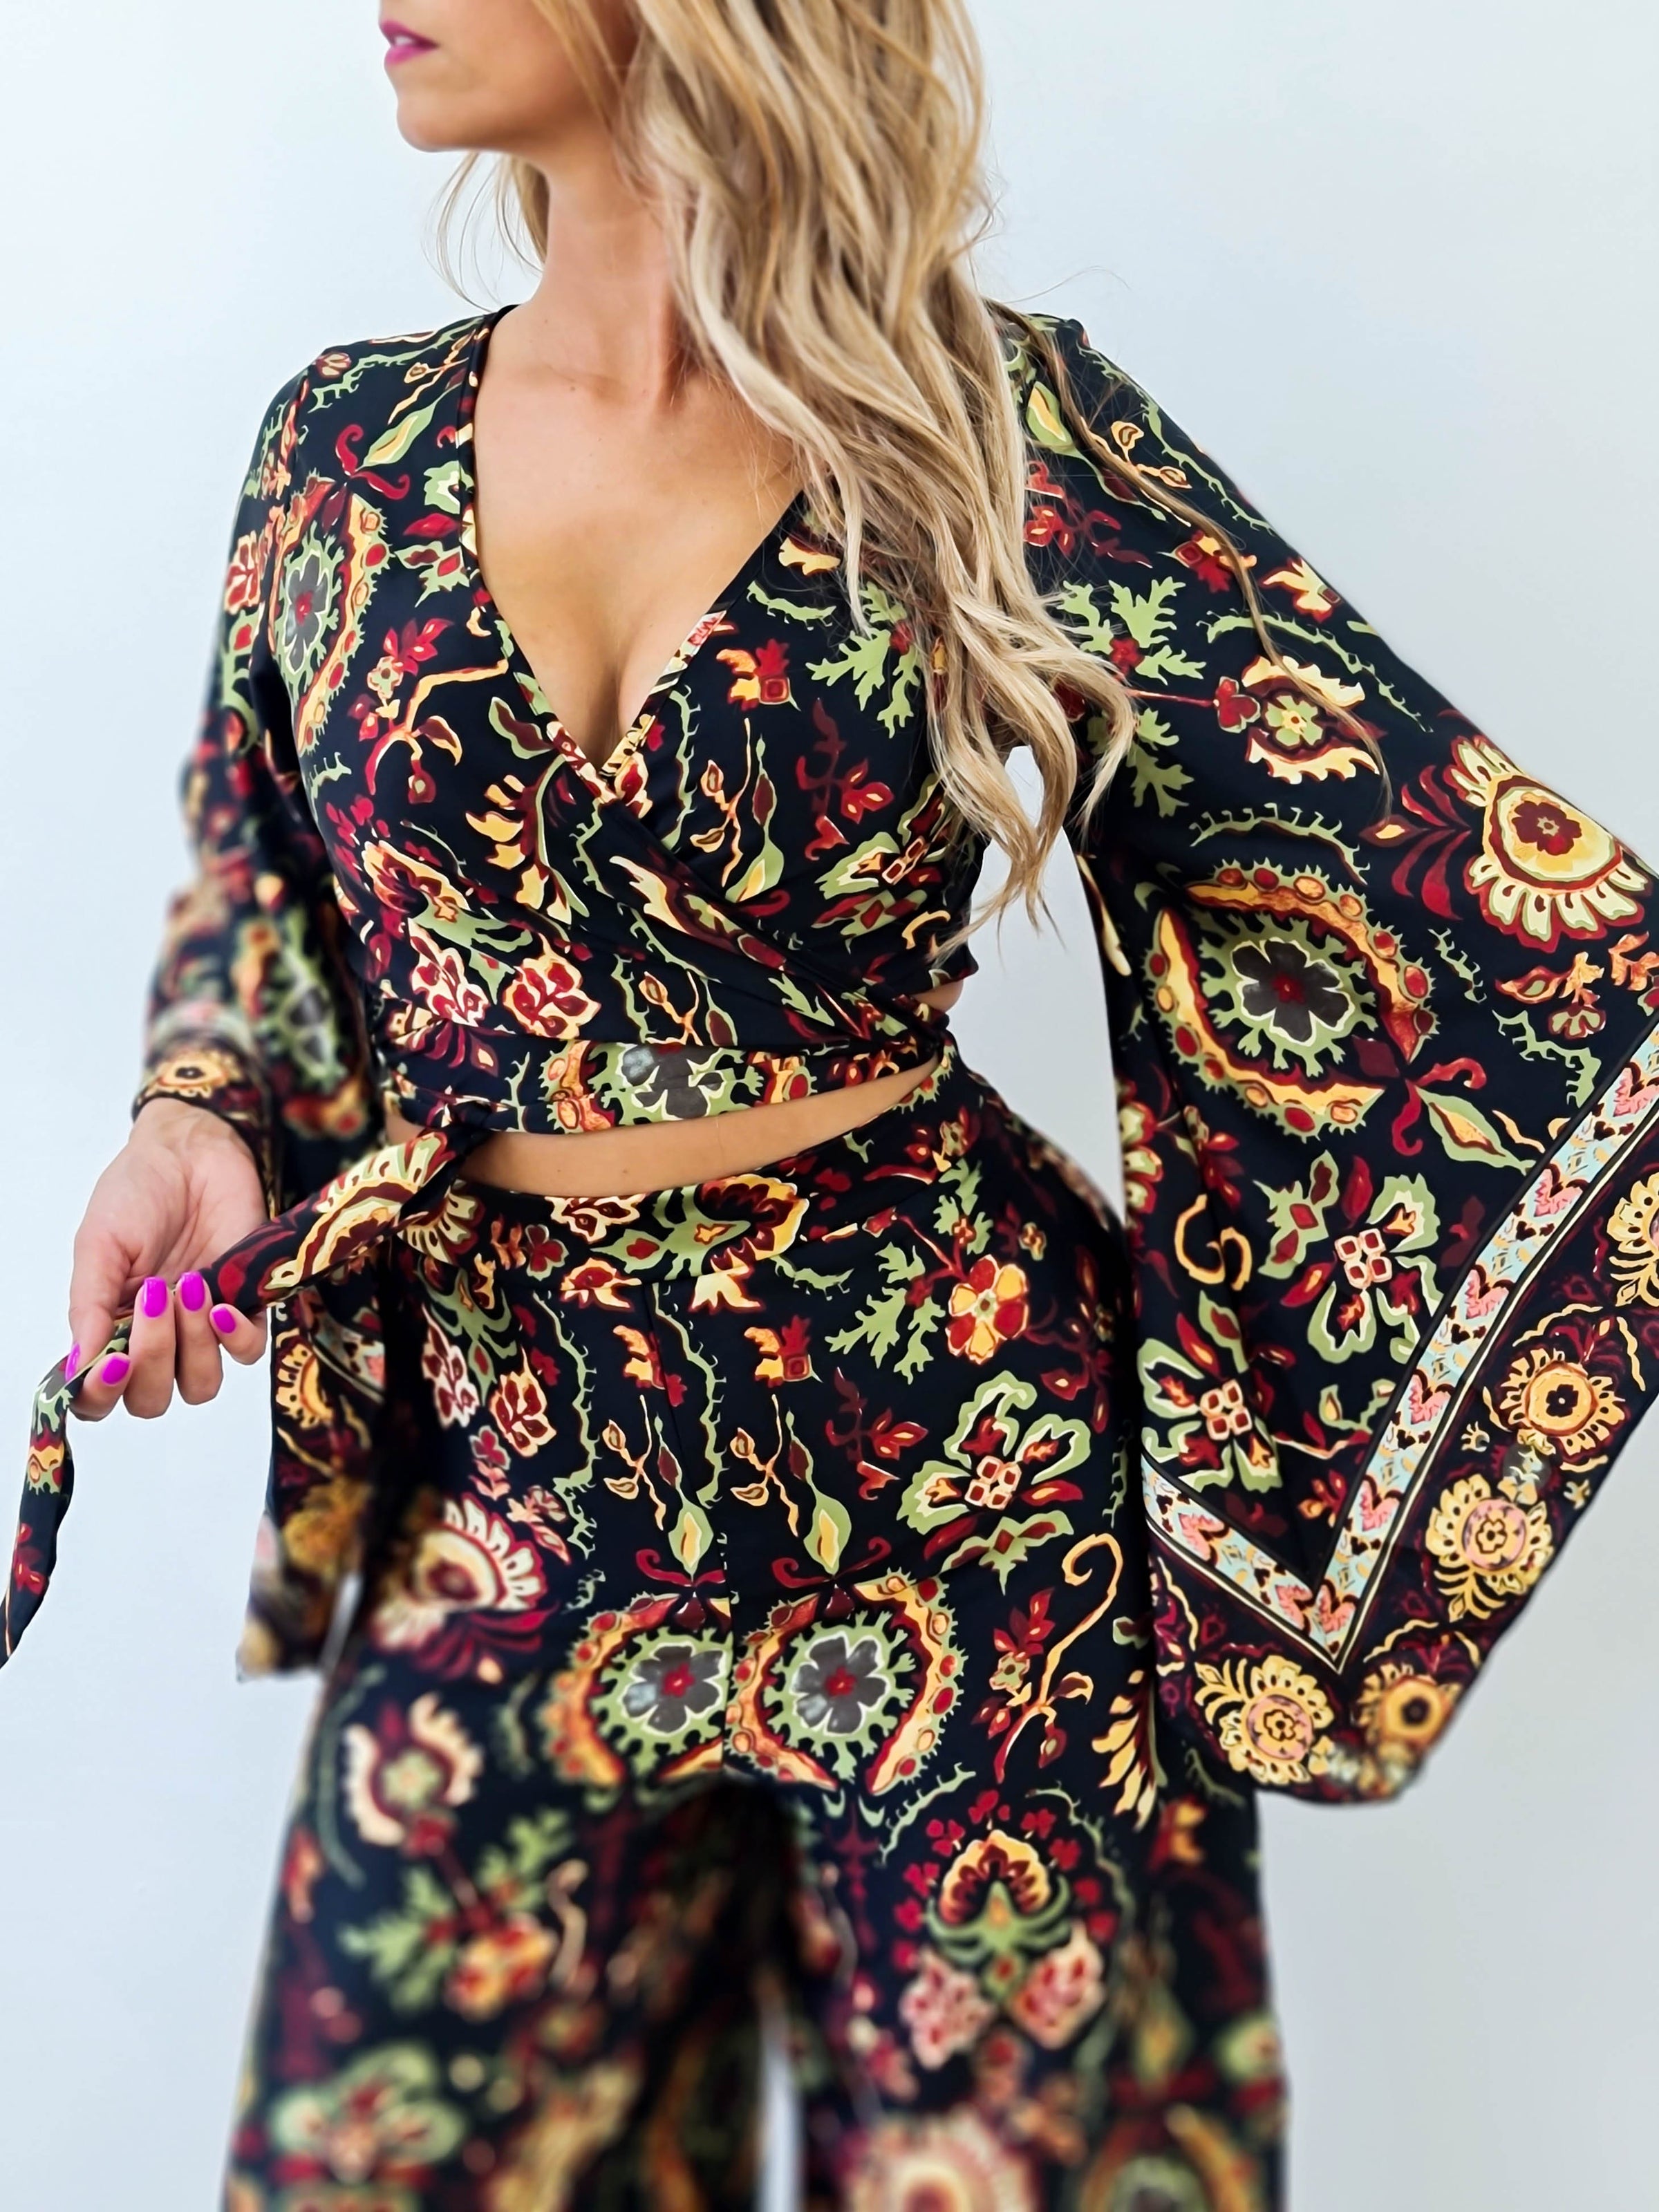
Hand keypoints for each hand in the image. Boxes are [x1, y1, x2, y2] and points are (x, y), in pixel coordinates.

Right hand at [68, 1098, 269, 1420]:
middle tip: (156, 1297)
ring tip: (189, 1286)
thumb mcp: (99, 1244)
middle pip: (151, 1398)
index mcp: (109, 1329)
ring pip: (201, 1385)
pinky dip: (236, 1337)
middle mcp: (154, 1339)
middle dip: (153, 1359)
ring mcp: (200, 1328)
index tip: (113, 1364)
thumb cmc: (137, 1193)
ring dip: (195, 1346)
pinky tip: (222, 1304)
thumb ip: (90, 1306)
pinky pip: (247, 1352)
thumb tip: (79, 1365)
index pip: (98, 1397)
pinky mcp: (246, 1308)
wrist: (192, 1152)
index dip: (102, 1395)